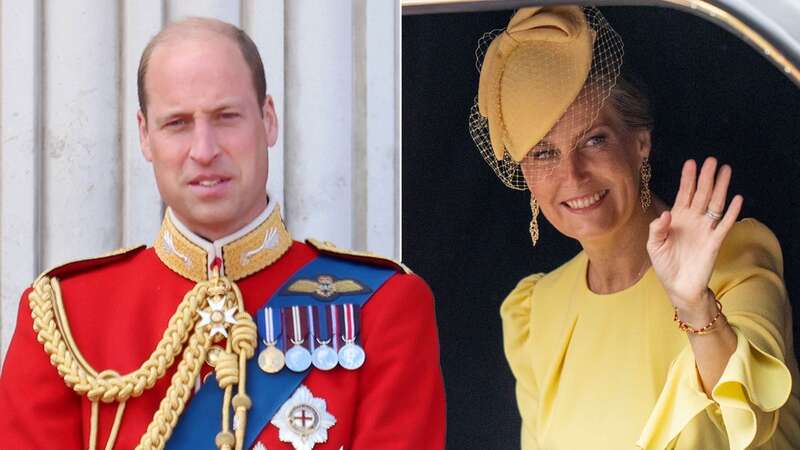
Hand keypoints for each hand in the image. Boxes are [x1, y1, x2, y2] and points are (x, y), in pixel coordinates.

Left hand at [646, 158, 742, 322]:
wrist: (678, 286)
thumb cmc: (664, 264)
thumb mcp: (654, 245)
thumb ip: (657, 228)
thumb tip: (667, 214)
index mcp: (677, 218)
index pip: (684, 194)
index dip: (687, 179)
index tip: (691, 163)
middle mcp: (693, 220)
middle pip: (701, 194)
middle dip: (706, 177)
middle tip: (711, 160)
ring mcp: (705, 229)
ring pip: (714, 204)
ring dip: (720, 188)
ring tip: (725, 171)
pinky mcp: (715, 241)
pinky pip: (724, 224)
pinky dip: (731, 212)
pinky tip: (736, 199)